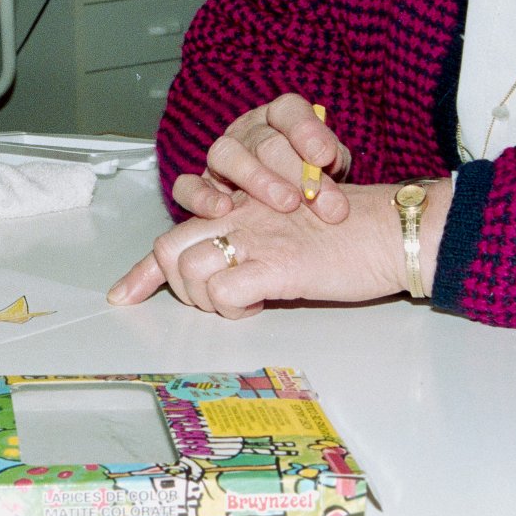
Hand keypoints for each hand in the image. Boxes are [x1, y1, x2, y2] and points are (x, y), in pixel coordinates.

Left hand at [106, 181, 447, 317]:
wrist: (391, 229)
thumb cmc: (347, 235)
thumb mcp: (287, 232)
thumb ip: (252, 244)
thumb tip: (228, 281)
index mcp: (239, 206)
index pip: (175, 232)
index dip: (143, 271)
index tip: (123, 296)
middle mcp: (239, 214)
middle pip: (169, 248)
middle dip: (174, 286)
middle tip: (210, 303)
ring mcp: (256, 237)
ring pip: (190, 271)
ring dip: (205, 301)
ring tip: (240, 304)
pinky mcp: (278, 263)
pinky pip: (225, 291)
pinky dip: (231, 309)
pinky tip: (259, 306)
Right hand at [173, 93, 352, 223]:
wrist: (289, 200)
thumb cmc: (313, 180)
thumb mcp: (330, 167)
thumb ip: (331, 166)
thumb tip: (331, 183)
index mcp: (281, 118)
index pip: (289, 111)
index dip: (306, 130)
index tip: (325, 156)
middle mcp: (248, 132)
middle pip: (265, 141)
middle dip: (295, 171)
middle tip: (316, 196)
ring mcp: (221, 157)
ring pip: (226, 155)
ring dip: (257, 179)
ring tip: (286, 203)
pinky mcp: (199, 184)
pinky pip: (187, 185)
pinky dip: (201, 196)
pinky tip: (222, 210)